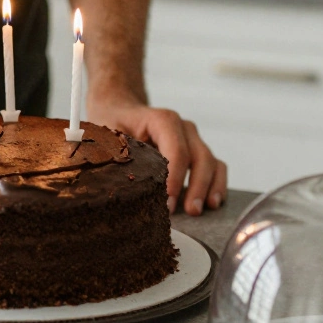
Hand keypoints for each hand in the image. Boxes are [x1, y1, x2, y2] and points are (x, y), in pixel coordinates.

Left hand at [89, 97, 226, 215]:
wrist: (121, 111)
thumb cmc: (113, 124)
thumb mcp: (105, 135)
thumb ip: (108, 154)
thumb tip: (105, 180)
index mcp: (162, 120)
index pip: (176, 149)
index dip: (174, 177)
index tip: (168, 202)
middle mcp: (184, 128)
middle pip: (199, 157)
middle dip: (196, 186)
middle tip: (190, 211)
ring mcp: (194, 140)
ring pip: (211, 162)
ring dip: (209, 188)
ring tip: (200, 211)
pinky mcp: (198, 152)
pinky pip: (216, 168)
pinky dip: (217, 185)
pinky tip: (212, 204)